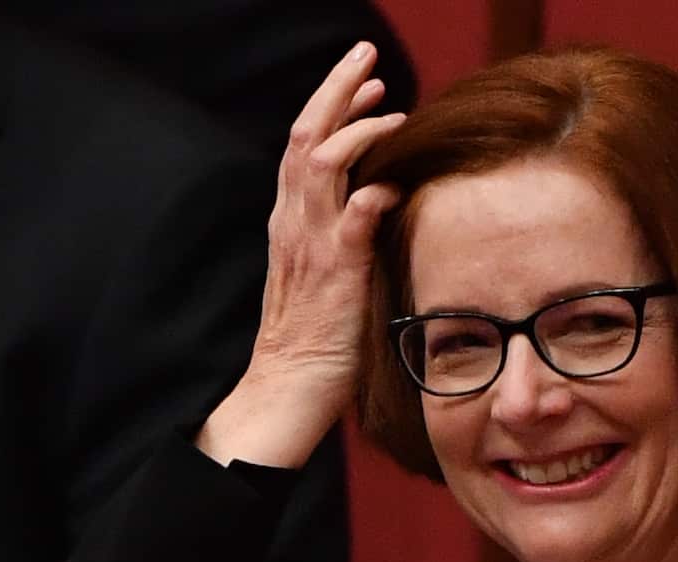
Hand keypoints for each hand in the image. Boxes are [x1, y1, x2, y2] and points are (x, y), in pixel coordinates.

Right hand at [197, 42, 404, 467]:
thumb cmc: (314, 337)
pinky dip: (366, 199)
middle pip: (305, 137)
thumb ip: (340, 233)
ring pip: (319, 167)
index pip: (305, 145)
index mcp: (292, 221)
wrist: (287, 389)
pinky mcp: (333, 278)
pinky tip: (389, 184)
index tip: (368, 81)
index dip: (333, 105)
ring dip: (355, 131)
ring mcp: (310, 247)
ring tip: (389, 108)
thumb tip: (376, 199)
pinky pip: (347, 227)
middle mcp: (294, 224)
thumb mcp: (323, 272)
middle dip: (335, 90)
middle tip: (366, 56)